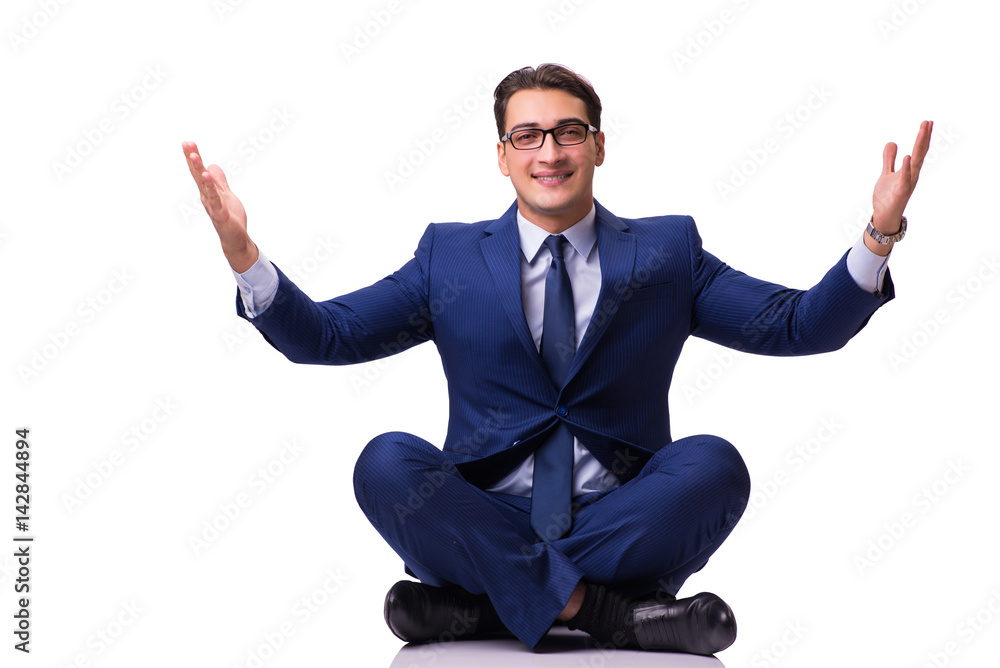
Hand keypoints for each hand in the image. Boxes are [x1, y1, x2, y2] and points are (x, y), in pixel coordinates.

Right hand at [182, 140, 257, 271]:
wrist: (235, 238)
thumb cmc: (230, 218)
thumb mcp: (226, 195)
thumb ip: (219, 181)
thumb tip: (212, 166)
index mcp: (208, 191)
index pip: (199, 171)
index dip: (194, 157)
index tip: (188, 142)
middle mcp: (207, 197)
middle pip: (198, 175)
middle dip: (193, 159)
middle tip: (186, 143)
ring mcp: (212, 205)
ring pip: (204, 185)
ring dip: (199, 170)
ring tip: (195, 156)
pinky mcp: (220, 214)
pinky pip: (215, 199)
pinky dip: (211, 188)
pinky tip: (207, 177)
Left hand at [871, 120, 933, 233]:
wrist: (884, 216)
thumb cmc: (887, 196)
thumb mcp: (886, 173)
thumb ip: (889, 159)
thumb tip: (892, 142)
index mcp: (909, 170)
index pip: (918, 150)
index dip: (923, 137)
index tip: (927, 122)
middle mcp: (912, 175)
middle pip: (920, 153)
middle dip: (923, 137)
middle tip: (928, 122)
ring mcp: (907, 183)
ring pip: (916, 162)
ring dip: (919, 146)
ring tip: (922, 131)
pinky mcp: (901, 192)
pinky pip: (905, 178)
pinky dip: (906, 167)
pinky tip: (908, 156)